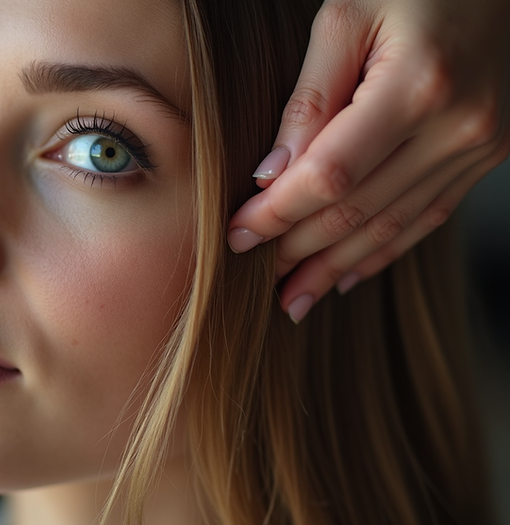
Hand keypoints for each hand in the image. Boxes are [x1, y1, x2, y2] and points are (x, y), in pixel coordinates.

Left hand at [226, 0, 509, 322]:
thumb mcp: (346, 17)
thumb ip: (308, 99)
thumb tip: (271, 176)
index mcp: (420, 86)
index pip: (331, 176)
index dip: (278, 214)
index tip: (237, 237)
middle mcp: (460, 126)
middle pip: (360, 210)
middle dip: (299, 250)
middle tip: (253, 278)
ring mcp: (481, 146)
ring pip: (394, 226)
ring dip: (337, 267)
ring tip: (293, 298)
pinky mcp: (487, 154)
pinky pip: (428, 217)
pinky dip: (383, 251)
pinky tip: (347, 274)